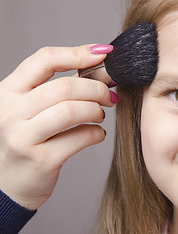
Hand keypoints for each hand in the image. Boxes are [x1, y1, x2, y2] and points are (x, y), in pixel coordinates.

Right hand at [0, 45, 115, 209]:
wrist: (8, 183)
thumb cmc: (27, 139)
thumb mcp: (30, 109)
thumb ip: (57, 89)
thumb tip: (100, 70)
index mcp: (9, 91)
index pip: (44, 60)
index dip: (77, 53)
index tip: (103, 53)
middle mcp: (10, 111)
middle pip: (65, 87)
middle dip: (96, 88)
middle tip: (110, 95)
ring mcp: (23, 137)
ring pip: (71, 110)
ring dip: (96, 110)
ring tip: (100, 114)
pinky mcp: (40, 160)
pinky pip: (80, 137)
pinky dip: (96, 133)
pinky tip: (97, 134)